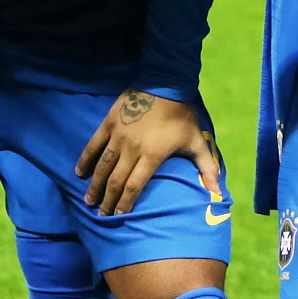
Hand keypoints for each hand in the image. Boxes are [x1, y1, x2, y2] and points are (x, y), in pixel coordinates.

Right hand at [76, 89, 223, 215]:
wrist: (165, 83)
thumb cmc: (181, 115)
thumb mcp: (197, 141)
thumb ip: (207, 167)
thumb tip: (218, 191)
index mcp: (152, 155)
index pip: (134, 185)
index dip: (125, 202)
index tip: (118, 215)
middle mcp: (132, 148)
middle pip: (116, 180)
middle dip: (107, 199)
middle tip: (100, 214)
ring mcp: (118, 135)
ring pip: (102, 165)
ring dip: (94, 184)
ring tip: (89, 200)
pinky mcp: (109, 123)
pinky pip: (94, 145)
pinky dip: (85, 159)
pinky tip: (79, 172)